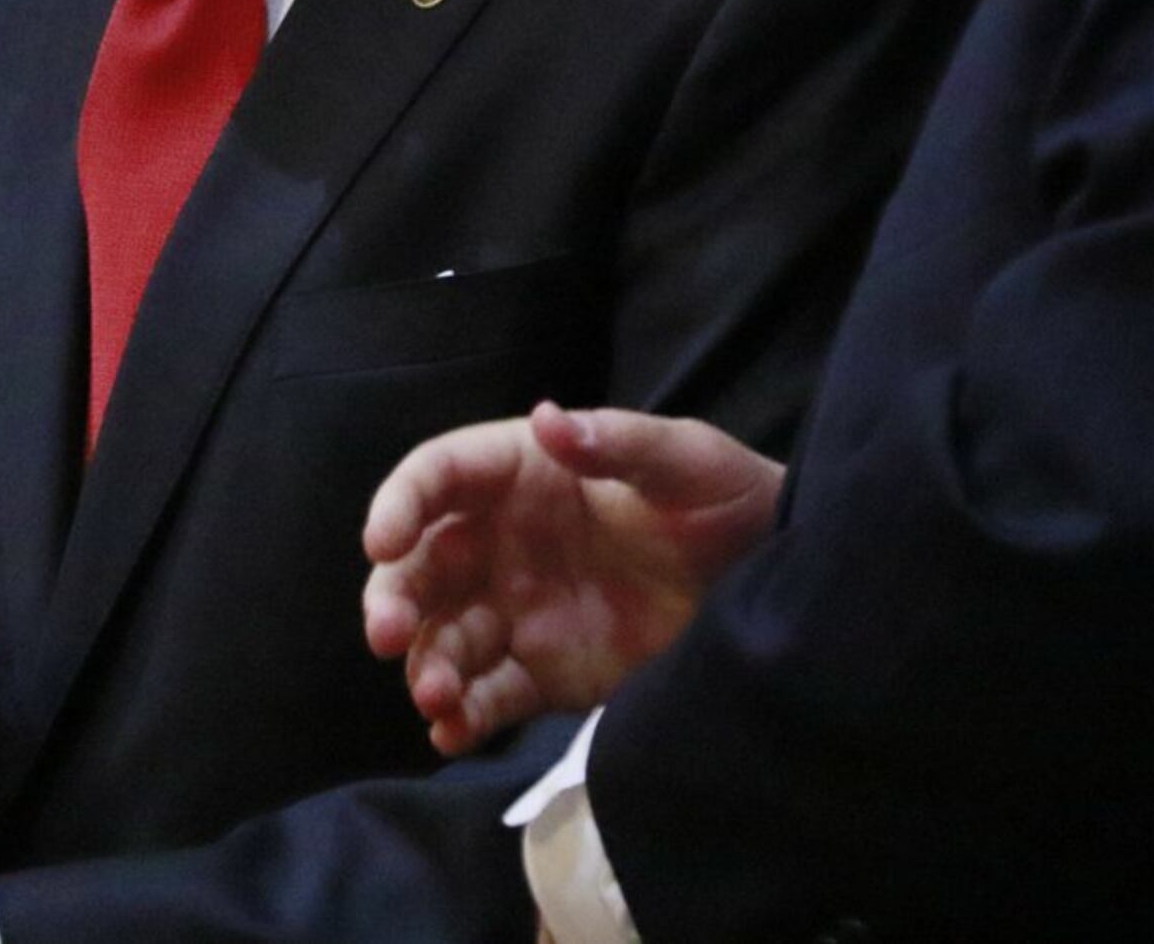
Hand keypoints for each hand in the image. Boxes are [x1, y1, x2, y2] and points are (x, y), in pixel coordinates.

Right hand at [360, 400, 781, 752]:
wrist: (772, 584)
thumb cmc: (726, 501)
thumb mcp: (684, 459)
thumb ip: (616, 442)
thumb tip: (548, 421)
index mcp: (522, 473)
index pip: (438, 478)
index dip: (400, 505)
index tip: (382, 541)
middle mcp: (502, 541)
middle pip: (420, 566)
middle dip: (393, 599)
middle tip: (388, 636)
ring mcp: (517, 610)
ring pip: (444, 636)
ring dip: (426, 665)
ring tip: (436, 697)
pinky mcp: (541, 671)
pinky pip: (487, 694)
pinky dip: (463, 715)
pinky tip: (453, 732)